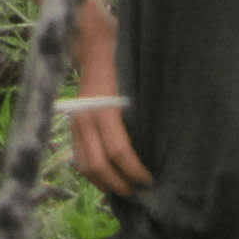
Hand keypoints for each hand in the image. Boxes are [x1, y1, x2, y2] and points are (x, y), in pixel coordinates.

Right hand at [65, 13, 154, 198]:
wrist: (94, 46)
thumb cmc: (123, 62)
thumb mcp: (138, 84)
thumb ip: (145, 113)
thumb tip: (166, 145)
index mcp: (103, 109)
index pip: (119, 151)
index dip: (136, 171)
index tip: (151, 180)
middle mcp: (84, 118)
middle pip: (99, 165)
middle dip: (120, 184)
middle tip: (140, 193)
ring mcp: (75, 122)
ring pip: (85, 166)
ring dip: (105, 183)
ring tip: (126, 190)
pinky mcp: (72, 125)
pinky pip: (79, 158)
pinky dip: (93, 174)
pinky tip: (110, 180)